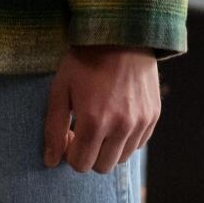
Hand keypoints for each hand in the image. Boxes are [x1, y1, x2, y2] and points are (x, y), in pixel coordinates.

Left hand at [41, 45, 158, 173]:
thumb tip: (50, 161)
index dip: (70, 152)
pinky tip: (117, 116)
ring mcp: (140, 122)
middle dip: (89, 154)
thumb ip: (53, 128)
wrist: (121, 35)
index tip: (69, 133)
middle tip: (83, 130)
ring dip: (108, 148)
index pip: (80, 164)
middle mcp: (121, 127)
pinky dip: (125, 139)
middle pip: (102, 167)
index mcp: (94, 122)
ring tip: (101, 122)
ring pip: (121, 158)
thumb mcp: (60, 89)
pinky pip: (138, 144)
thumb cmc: (84, 60)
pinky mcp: (153, 116)